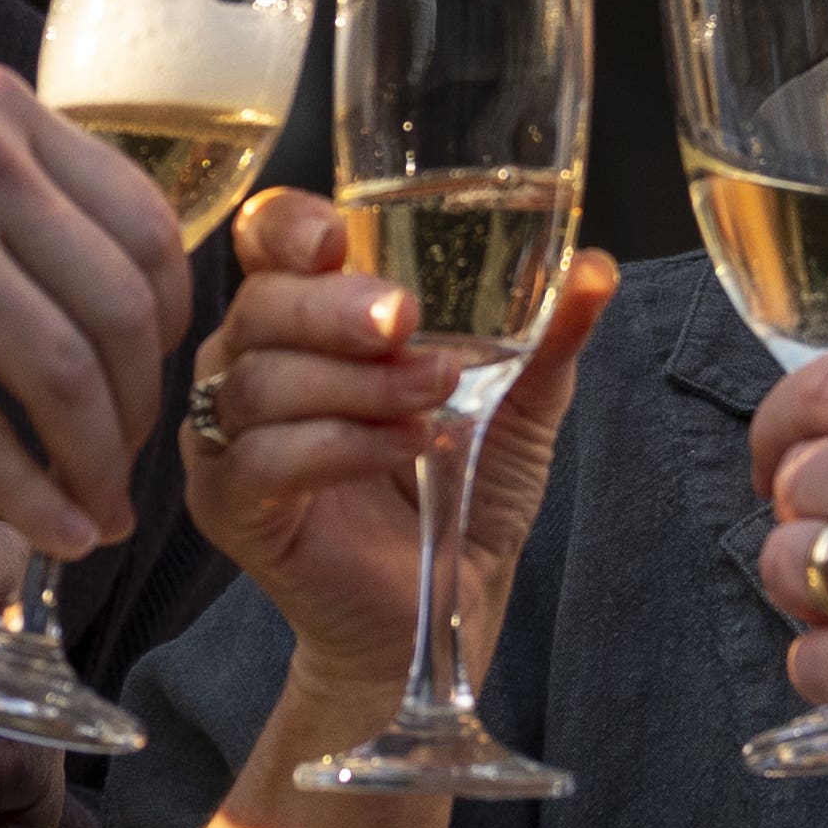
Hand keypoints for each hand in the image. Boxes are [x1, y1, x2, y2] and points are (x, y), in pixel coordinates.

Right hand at [0, 9, 197, 557]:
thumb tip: (75, 282)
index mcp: (2, 110)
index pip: (148, 226)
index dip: (169, 320)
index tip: (150, 375)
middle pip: (127, 308)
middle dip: (142, 406)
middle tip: (128, 463)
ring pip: (70, 375)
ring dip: (100, 462)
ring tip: (99, 513)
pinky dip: (32, 496)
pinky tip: (52, 535)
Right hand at [183, 188, 619, 718]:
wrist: (446, 600)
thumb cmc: (463, 489)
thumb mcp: (518, 402)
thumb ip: (548, 335)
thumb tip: (597, 269)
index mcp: (309, 318)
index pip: (266, 241)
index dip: (289, 227)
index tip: (340, 236)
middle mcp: (253, 365)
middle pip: (258, 306)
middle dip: (332, 309)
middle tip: (406, 321)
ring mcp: (230, 439)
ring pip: (257, 382)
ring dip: (354, 383)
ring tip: (435, 396)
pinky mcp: (232, 509)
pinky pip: (263, 461)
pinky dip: (338, 445)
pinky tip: (403, 445)